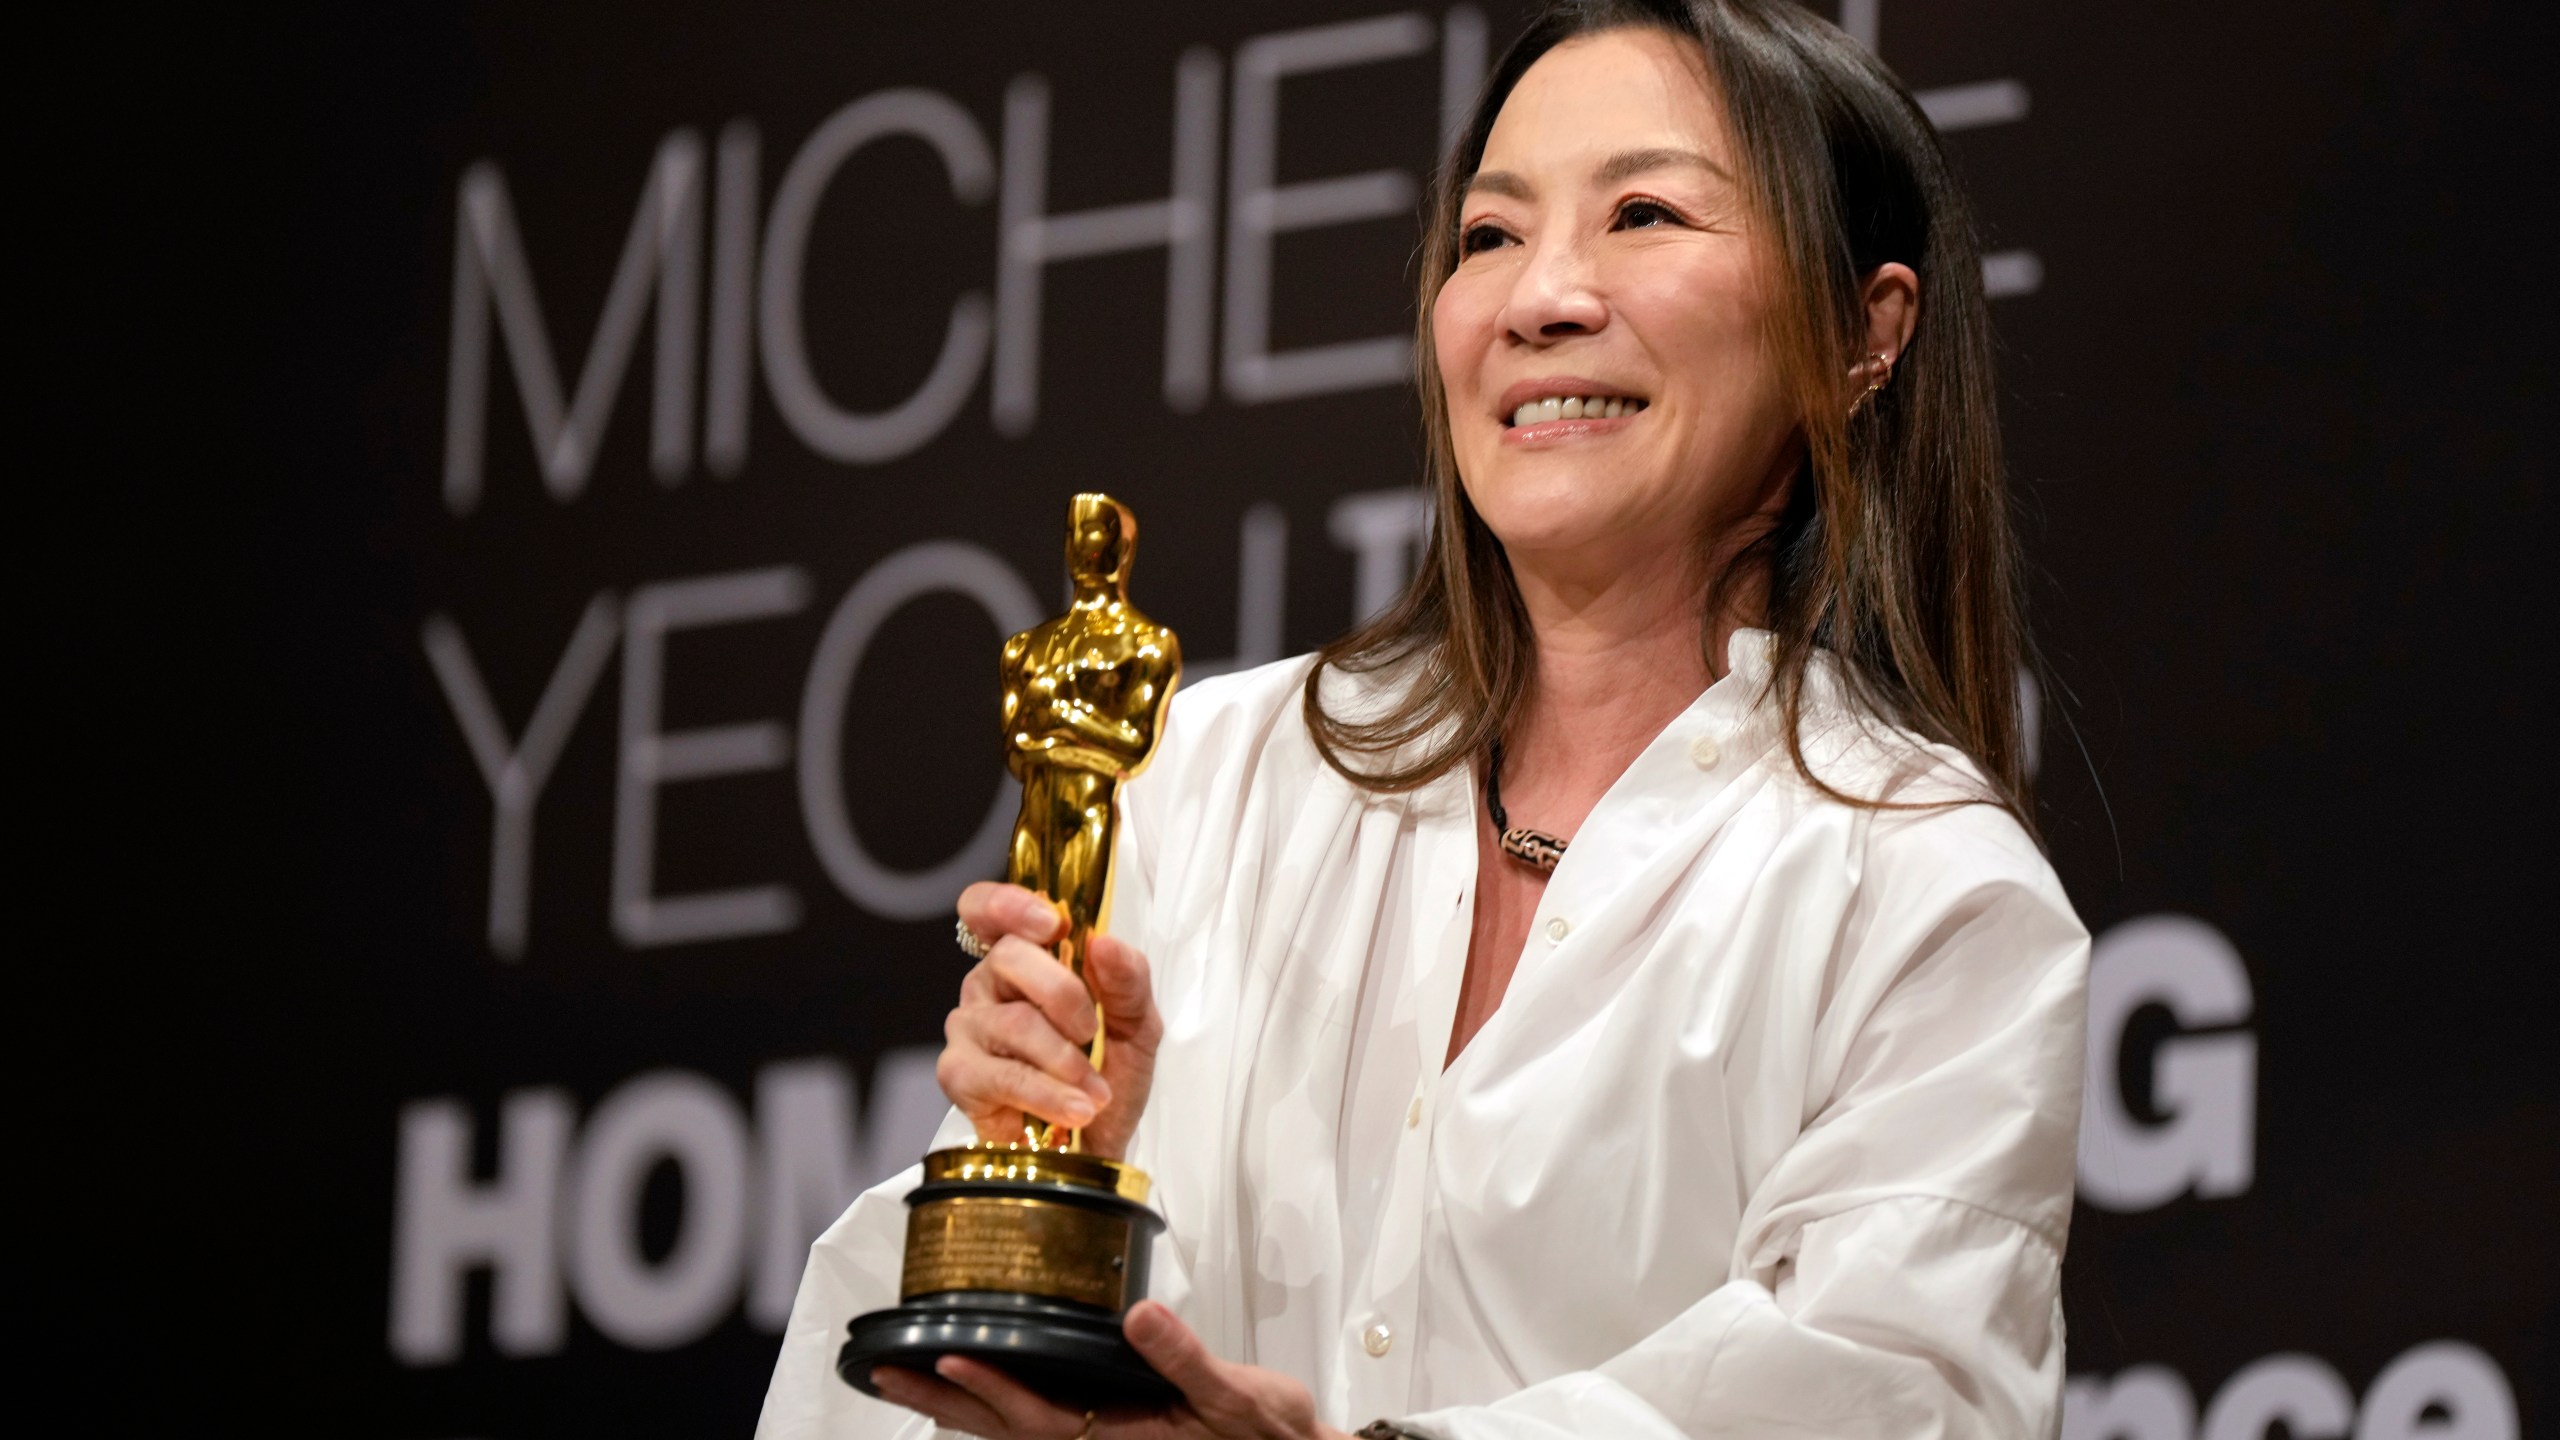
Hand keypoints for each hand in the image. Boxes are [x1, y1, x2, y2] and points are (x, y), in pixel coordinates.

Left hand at [869, 1300, 1354, 1439]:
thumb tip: (1140, 1316)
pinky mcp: (1108, 1432)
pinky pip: (1033, 1426)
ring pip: (1010, 1431)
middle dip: (943, 1400)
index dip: (991, 1388)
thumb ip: (1185, 1358)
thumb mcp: (1236, 1395)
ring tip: (904, 1379)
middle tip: (885, 1372)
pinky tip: (970, 1389)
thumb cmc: (1266, 1433)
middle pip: (1003, 1430)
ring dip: (956, 1407)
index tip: (946, 1357)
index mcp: (1123, 1437)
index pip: (1038, 1416)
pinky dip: (992, 1409)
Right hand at [943, 881, 1162, 1158]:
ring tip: (1096, 1092)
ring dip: (1068, 1061)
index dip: (1009, 904)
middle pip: (1010, 956)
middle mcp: (989, 984)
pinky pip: (1005, 1076)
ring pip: (1015, 1021)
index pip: (988, 909)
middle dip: (1065, 995)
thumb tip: (1105, 944)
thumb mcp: (1136, 1022)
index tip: (1051, 924)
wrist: (1100, 1140)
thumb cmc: (1109, 1071)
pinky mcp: (959, 1075)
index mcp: (1027, 957)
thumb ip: (1128, 979)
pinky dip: (1050, 1094)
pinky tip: (1076, 1109)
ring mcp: (969, 1028)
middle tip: (1092, 1032)